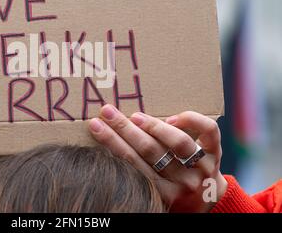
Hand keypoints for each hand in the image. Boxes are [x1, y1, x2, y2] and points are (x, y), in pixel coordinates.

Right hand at [88, 105, 227, 211]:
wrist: (207, 200)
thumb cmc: (172, 193)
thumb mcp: (154, 191)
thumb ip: (137, 173)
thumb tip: (110, 139)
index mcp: (164, 194)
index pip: (132, 164)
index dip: (111, 142)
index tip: (96, 125)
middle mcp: (184, 182)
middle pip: (149, 150)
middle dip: (123, 128)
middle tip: (107, 112)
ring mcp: (202, 167)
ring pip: (177, 142)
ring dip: (152, 125)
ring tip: (134, 116)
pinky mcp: (216, 152)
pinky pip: (208, 131)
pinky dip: (191, 119)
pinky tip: (173, 117)